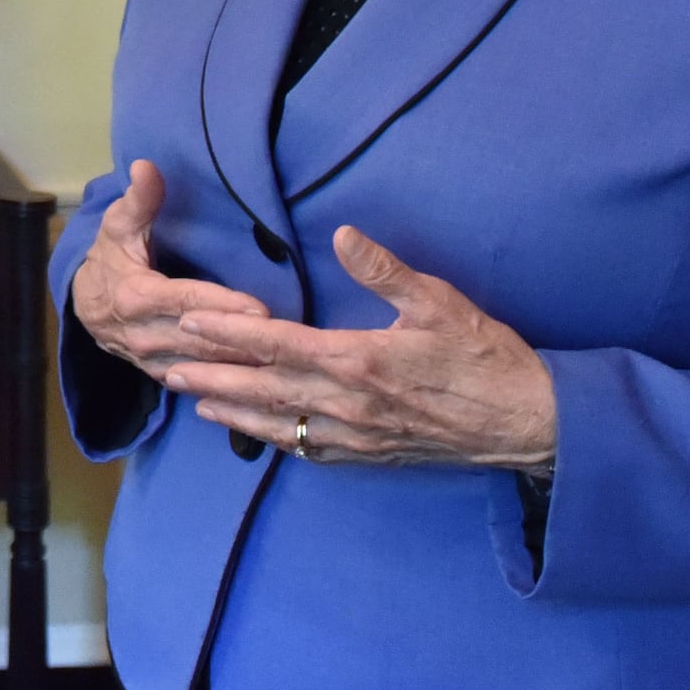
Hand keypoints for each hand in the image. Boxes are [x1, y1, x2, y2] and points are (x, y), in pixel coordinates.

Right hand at [67, 162, 271, 385]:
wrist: (82, 306)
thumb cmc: (111, 259)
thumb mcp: (118, 226)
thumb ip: (139, 199)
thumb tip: (146, 166)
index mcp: (135, 295)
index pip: (185, 300)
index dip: (222, 305)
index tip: (260, 309)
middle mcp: (143, 333)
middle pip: (200, 340)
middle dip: (242, 342)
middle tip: (286, 341)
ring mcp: (151, 359)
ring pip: (201, 367)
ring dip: (239, 367)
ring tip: (281, 363)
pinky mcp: (160, 374)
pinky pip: (196, 383)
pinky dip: (225, 385)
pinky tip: (258, 384)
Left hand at [167, 224, 557, 469]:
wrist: (525, 424)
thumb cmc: (485, 358)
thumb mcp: (439, 303)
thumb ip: (385, 270)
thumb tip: (343, 234)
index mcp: (360, 361)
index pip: (278, 344)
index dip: (229, 332)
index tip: (189, 320)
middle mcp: (348, 404)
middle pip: (264, 390)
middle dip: (211, 377)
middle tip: (164, 368)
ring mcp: (356, 435)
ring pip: (278, 425)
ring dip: (231, 413)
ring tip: (191, 401)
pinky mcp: (369, 455)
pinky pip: (309, 449)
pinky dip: (273, 438)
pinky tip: (253, 432)